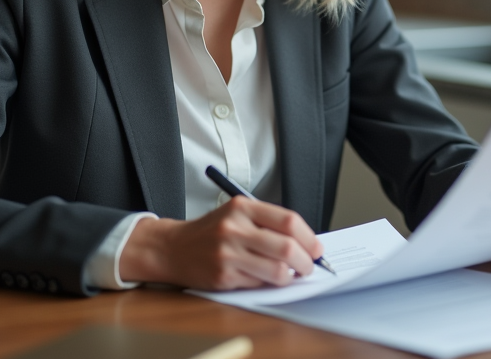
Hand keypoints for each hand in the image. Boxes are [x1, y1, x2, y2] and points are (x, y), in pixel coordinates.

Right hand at [118, 197, 323, 289]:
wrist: (173, 247)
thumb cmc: (212, 231)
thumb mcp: (237, 214)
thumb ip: (268, 223)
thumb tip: (306, 243)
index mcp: (242, 207)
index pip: (288, 221)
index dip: (309, 237)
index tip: (317, 248)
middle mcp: (234, 228)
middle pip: (287, 247)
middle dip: (306, 262)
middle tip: (309, 266)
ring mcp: (227, 253)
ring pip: (277, 271)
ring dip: (290, 276)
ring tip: (290, 274)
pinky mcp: (223, 276)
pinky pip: (259, 283)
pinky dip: (268, 283)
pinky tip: (264, 277)